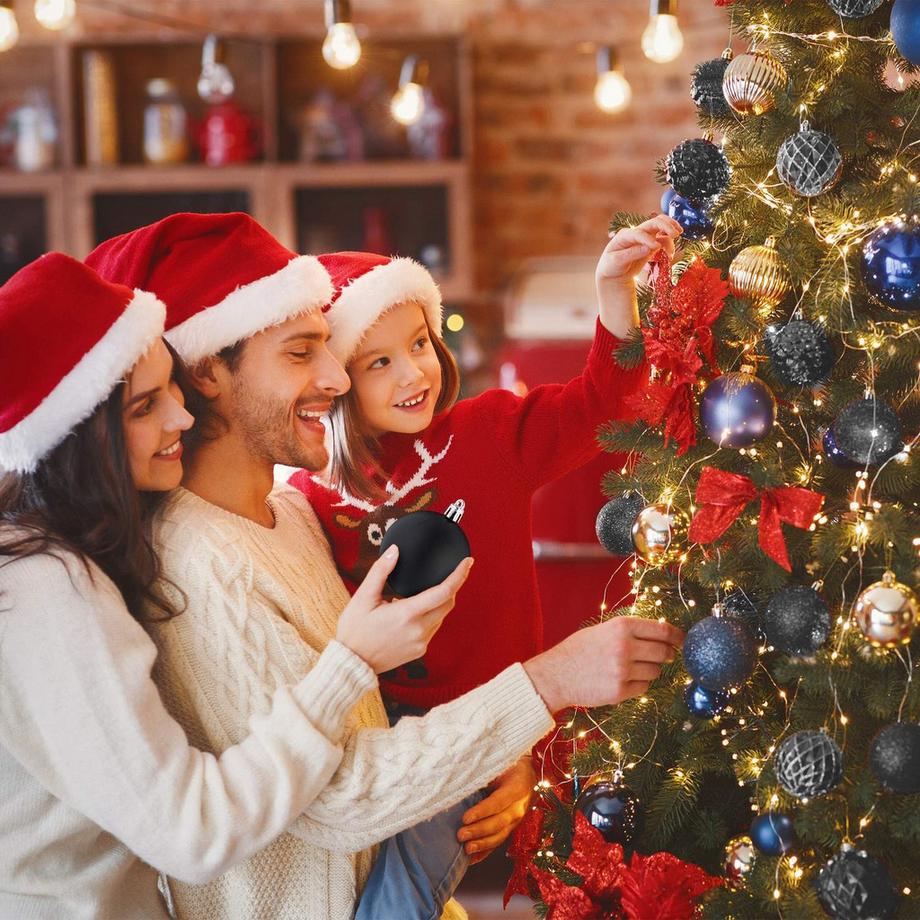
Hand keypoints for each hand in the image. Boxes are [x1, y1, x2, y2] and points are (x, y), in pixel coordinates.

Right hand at [336, 548, 473, 673]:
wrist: (351, 663)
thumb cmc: (354, 630)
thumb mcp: (363, 597)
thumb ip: (381, 571)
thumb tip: (395, 550)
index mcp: (407, 614)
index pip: (444, 592)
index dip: (459, 575)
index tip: (467, 562)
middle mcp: (419, 630)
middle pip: (449, 603)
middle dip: (452, 587)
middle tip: (449, 573)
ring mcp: (421, 643)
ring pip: (441, 617)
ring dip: (439, 602)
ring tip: (416, 595)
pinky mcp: (419, 652)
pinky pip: (432, 629)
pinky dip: (429, 617)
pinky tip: (411, 613)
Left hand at [457, 756, 535, 863]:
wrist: (530, 774)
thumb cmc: (509, 766)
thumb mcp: (500, 766)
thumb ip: (485, 775)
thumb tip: (461, 782)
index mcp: (516, 788)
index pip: (498, 802)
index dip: (481, 811)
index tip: (465, 818)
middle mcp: (518, 807)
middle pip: (498, 822)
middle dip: (478, 831)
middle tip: (460, 835)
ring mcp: (516, 820)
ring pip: (500, 836)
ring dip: (482, 844)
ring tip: (465, 849)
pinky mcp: (511, 828)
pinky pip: (498, 842)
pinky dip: (485, 852)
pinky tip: (472, 860)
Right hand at [523, 616, 684, 713]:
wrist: (555, 675)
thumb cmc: (578, 650)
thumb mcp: (602, 630)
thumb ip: (629, 631)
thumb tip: (661, 634)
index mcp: (621, 627)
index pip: (662, 630)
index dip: (677, 636)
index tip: (683, 641)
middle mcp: (625, 647)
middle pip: (664, 652)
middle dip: (667, 655)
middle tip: (663, 656)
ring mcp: (623, 670)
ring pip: (655, 671)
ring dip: (650, 670)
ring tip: (630, 668)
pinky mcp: (620, 691)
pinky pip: (644, 688)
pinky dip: (638, 685)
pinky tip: (623, 680)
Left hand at [596, 214, 682, 288]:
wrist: (614, 274)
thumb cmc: (611, 267)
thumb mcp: (616, 262)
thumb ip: (631, 254)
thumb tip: (648, 248)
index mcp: (624, 235)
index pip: (638, 233)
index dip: (648, 239)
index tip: (656, 247)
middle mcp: (636, 233)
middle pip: (654, 222)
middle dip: (666, 225)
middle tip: (676, 233)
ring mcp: (645, 238)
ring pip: (661, 228)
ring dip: (670, 235)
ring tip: (671, 252)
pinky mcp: (651, 246)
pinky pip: (663, 240)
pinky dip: (669, 244)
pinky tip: (669, 255)